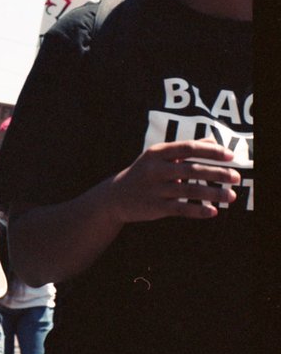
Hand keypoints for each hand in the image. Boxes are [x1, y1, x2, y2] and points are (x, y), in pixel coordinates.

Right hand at [105, 139, 238, 224]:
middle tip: (237, 177)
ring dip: (213, 193)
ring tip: (232, 196)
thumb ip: (185, 149)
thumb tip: (213, 142)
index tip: (230, 156)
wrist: (117, 196)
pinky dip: (199, 211)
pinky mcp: (156, 207)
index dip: (210, 151)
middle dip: (217, 173)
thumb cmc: (145, 173)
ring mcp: (155, 189)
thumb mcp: (159, 156)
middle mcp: (156, 169)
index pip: (188, 148)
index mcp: (158, 152)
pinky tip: (213, 212)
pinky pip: (182, 209)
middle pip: (192, 169)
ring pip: (190, 191)